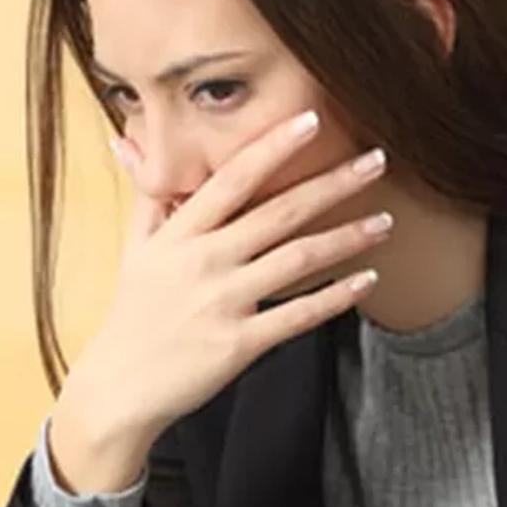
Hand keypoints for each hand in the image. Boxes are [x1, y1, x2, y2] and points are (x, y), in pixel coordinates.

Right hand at [51, 110, 388, 490]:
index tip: (310, 120)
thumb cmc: (132, 315)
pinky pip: (298, 316)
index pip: (231, 179)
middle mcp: (203, 262)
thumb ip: (147, 195)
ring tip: (385, 221)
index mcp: (178, 235)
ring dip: (347, 238)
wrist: (120, 386)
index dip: (272, 147)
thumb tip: (124, 137)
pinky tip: (366, 280)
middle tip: (376, 160)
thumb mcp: (134, 250)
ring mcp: (222, 302)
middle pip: (278, 212)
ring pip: (297, 260)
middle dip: (332, 183)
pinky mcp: (238, 343)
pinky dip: (335, 297)